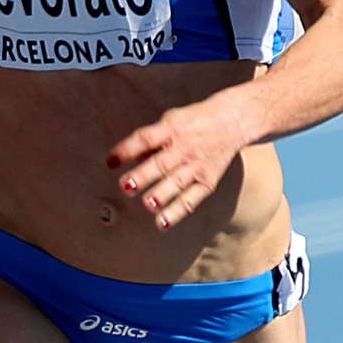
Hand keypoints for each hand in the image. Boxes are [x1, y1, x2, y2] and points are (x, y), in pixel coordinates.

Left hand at [106, 92, 249, 230]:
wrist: (231, 120)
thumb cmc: (195, 121)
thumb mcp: (170, 120)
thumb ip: (150, 140)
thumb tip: (125, 157)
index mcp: (171, 129)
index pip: (145, 139)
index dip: (127, 150)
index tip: (111, 161)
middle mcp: (184, 148)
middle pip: (161, 163)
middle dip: (143, 175)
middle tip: (126, 186)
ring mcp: (196, 165)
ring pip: (176, 182)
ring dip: (161, 194)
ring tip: (148, 204)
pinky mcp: (207, 180)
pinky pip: (191, 198)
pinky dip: (177, 211)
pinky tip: (163, 222)